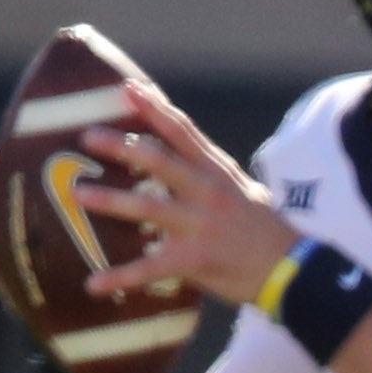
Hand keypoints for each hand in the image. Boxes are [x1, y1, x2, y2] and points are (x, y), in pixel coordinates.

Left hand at [72, 83, 295, 308]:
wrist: (294, 272)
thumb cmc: (266, 232)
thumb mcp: (243, 192)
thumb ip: (210, 176)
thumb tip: (181, 161)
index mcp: (217, 172)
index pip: (183, 131)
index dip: (154, 107)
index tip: (128, 87)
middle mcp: (207, 192)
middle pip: (159, 160)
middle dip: (122, 146)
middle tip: (87, 137)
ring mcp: (200, 226)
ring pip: (147, 206)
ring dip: (109, 199)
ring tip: (78, 193)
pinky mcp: (196, 260)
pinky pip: (150, 269)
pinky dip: (119, 276)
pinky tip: (92, 284)